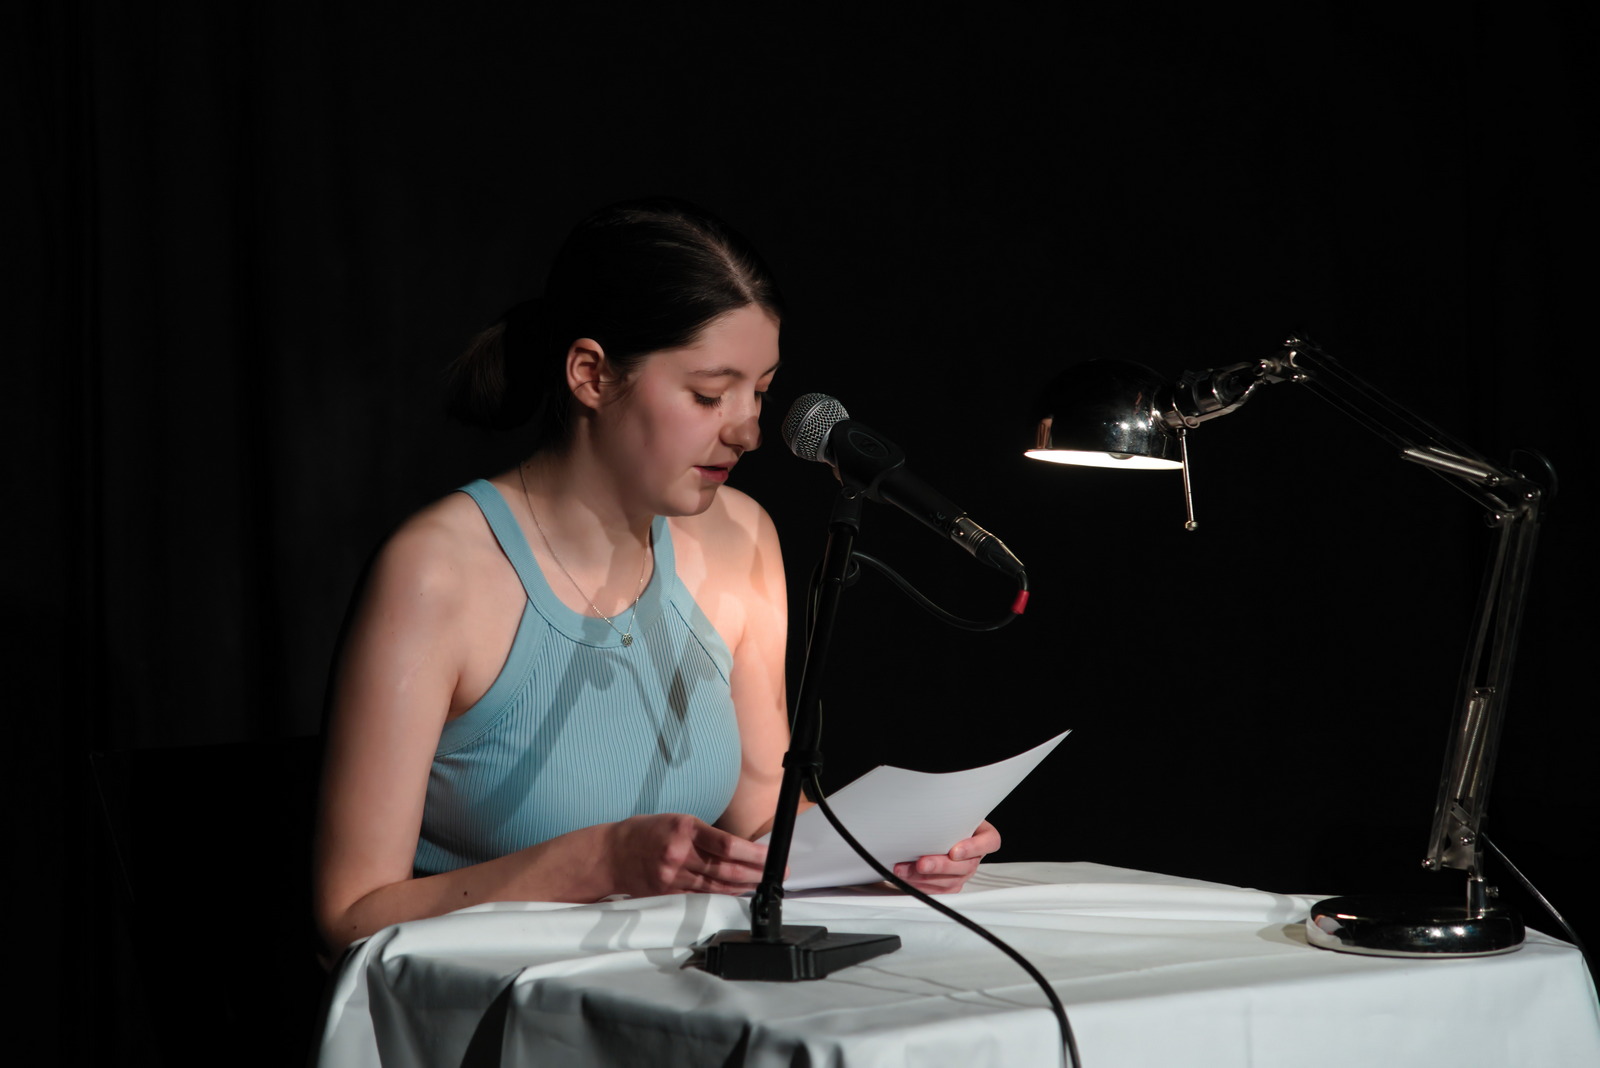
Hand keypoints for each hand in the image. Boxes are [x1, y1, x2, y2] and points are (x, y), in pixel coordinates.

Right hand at [607, 813, 768, 896]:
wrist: (612, 853)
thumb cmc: (647, 832)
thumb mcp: (677, 821)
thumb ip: (705, 835)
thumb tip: (738, 849)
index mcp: (685, 829)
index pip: (727, 844)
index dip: (754, 854)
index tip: (771, 858)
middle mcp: (680, 853)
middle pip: (726, 869)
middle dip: (756, 873)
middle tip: (777, 874)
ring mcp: (673, 876)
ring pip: (716, 885)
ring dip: (743, 886)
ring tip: (762, 884)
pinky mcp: (668, 893)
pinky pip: (701, 896)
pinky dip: (721, 895)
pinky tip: (736, 893)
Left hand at [892, 820, 999, 893]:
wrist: (934, 832)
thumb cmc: (945, 820)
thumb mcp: (951, 812)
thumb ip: (946, 815)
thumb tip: (926, 813)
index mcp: (982, 835)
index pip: (990, 841)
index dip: (974, 848)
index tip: (954, 851)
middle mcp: (974, 856)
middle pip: (966, 866)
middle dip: (940, 866)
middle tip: (922, 863)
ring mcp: (963, 873)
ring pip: (950, 881)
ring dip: (924, 877)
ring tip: (905, 870)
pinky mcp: (950, 885)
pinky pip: (938, 890)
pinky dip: (920, 885)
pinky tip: (907, 877)